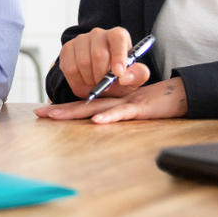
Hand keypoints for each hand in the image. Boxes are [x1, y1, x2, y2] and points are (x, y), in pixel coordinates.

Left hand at [34, 77, 187, 123]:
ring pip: (98, 107)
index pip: (82, 104)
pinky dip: (109, 117)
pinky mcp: (139, 108)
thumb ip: (113, 112)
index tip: (43, 112)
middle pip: (83, 105)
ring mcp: (125, 102)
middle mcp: (113, 100)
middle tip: (40, 113)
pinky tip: (96, 122)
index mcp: (109, 101)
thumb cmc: (153, 103)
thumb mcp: (129, 110)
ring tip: (57, 116)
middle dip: (61, 110)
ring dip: (76, 112)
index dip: (63, 108)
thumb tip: (95, 121)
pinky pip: (122, 113)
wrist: (177, 95)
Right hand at [58, 27, 150, 98]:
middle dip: (102, 75)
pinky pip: (70, 68)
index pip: (118, 37)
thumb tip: (125, 77)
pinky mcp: (67, 48)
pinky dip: (77, 81)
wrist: (98, 82)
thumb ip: (137, 75)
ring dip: (90, 79)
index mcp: (118, 35)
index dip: (118, 55)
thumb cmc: (119, 78)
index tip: (118, 73)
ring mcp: (81, 39)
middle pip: (98, 54)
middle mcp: (99, 34)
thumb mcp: (133, 79)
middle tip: (106, 86)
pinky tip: (85, 81)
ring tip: (96, 83)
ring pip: (83, 62)